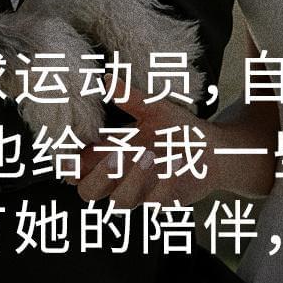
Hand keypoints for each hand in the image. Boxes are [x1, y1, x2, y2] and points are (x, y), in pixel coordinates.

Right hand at [71, 82, 216, 208]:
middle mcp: (121, 176)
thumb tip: (108, 79)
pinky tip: (177, 163)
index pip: (76, 168)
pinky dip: (165, 183)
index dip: (68, 166)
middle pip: (88, 192)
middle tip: (115, 156)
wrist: (214, 149)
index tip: (70, 155)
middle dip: (97, 176)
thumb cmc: (178, 129)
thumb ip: (129, 98)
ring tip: (150, 155)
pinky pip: (156, 203)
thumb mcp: (154, 108)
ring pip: (120, 202)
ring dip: (131, 180)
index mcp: (110, 154)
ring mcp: (141, 192)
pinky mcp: (163, 201)